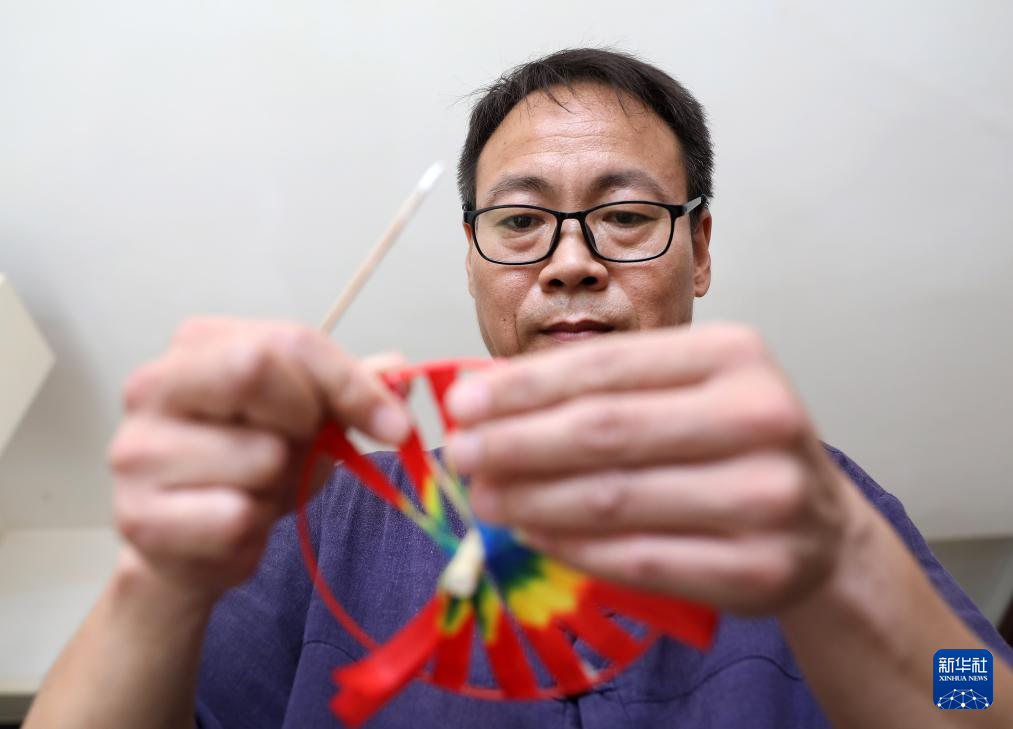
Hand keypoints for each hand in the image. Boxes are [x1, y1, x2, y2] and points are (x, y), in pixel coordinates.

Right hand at [107, 317, 410, 604]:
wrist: (188, 544)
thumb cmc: (247, 466)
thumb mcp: (304, 416)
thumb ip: (348, 390)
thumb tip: (401, 369)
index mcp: (198, 344)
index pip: (289, 340)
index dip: (351, 384)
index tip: (393, 425)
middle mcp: (153, 384)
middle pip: (256, 369)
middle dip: (305, 421)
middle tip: (304, 450)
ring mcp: (137, 449)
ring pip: (261, 457)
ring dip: (281, 485)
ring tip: (258, 490)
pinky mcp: (138, 515)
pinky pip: (237, 516)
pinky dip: (256, 529)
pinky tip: (235, 523)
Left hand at [446, 323, 860, 615]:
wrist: (818, 527)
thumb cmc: (733, 445)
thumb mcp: (685, 391)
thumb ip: (604, 388)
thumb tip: (491, 397)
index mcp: (735, 354)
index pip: (606, 366)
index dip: (524, 386)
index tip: (462, 402)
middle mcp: (760, 416)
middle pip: (606, 430)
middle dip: (516, 443)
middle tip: (459, 454)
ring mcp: (767, 496)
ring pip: (615, 499)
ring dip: (532, 501)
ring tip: (484, 498)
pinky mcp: (759, 568)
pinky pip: (639, 560)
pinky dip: (573, 548)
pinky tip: (533, 535)